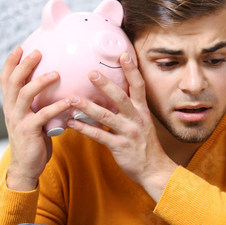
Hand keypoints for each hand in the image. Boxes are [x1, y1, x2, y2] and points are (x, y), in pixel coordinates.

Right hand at [0, 46, 69, 190]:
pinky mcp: (29, 131)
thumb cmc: (33, 140)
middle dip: (24, 65)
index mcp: (10, 105)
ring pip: (25, 95)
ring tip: (56, 73)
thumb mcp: (31, 118)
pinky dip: (56, 107)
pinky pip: (42, 115)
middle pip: (13, 82)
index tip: (20, 47)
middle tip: (38, 52)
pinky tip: (69, 101)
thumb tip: (54, 88)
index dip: (11, 63)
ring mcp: (18, 120)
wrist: (26, 166)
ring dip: (40, 82)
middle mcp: (11, 109)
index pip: (6, 79)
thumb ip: (36, 104)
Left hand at [65, 52, 176, 200]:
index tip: (123, 54)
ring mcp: (129, 133)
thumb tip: (111, 95)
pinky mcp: (120, 147)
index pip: (139, 86)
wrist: (155, 170)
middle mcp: (136, 119)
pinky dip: (84, 129)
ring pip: (106, 116)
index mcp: (142, 111)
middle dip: (106, 84)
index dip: (132, 70)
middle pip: (121, 97)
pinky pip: (99, 136)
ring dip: (87, 106)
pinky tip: (71, 123)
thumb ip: (129, 110)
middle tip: (90, 72)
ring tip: (71, 98)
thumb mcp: (142, 124)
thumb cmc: (145, 146)